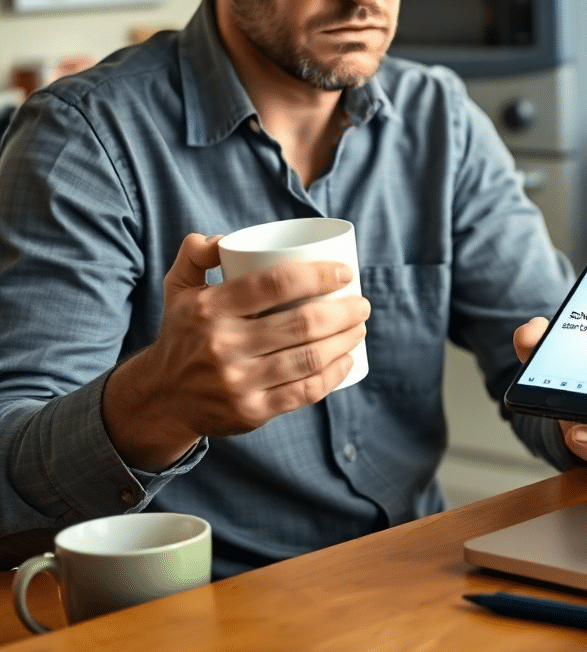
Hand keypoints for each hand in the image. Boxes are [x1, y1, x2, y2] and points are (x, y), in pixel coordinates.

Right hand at [102, 233, 369, 470]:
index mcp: (210, 308)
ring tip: (359, 328)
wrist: (160, 398)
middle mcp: (223, 345)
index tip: (344, 272)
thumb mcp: (179, 288)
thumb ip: (196, 254)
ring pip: (309, 358)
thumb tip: (223, 239)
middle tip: (361, 304)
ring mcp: (238, 382)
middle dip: (344, 311)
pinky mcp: (251, 412)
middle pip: (302, 323)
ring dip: (345, 341)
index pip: (276, 284)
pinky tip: (347, 360)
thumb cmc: (183, 333)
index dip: (318, 275)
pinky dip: (333, 376)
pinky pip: (304, 393)